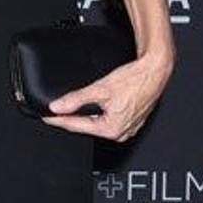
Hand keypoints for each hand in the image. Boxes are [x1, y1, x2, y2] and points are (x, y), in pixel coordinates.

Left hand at [45, 49, 173, 142]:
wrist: (155, 70)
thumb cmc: (135, 80)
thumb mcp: (100, 89)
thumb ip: (76, 99)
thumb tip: (58, 106)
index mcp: (112, 129)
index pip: (77, 126)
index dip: (59, 120)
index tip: (46, 117)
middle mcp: (120, 132)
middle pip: (87, 127)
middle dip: (71, 119)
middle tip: (55, 112)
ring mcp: (128, 128)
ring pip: (98, 124)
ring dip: (85, 117)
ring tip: (70, 109)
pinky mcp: (132, 120)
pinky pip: (109, 120)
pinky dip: (98, 115)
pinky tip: (91, 107)